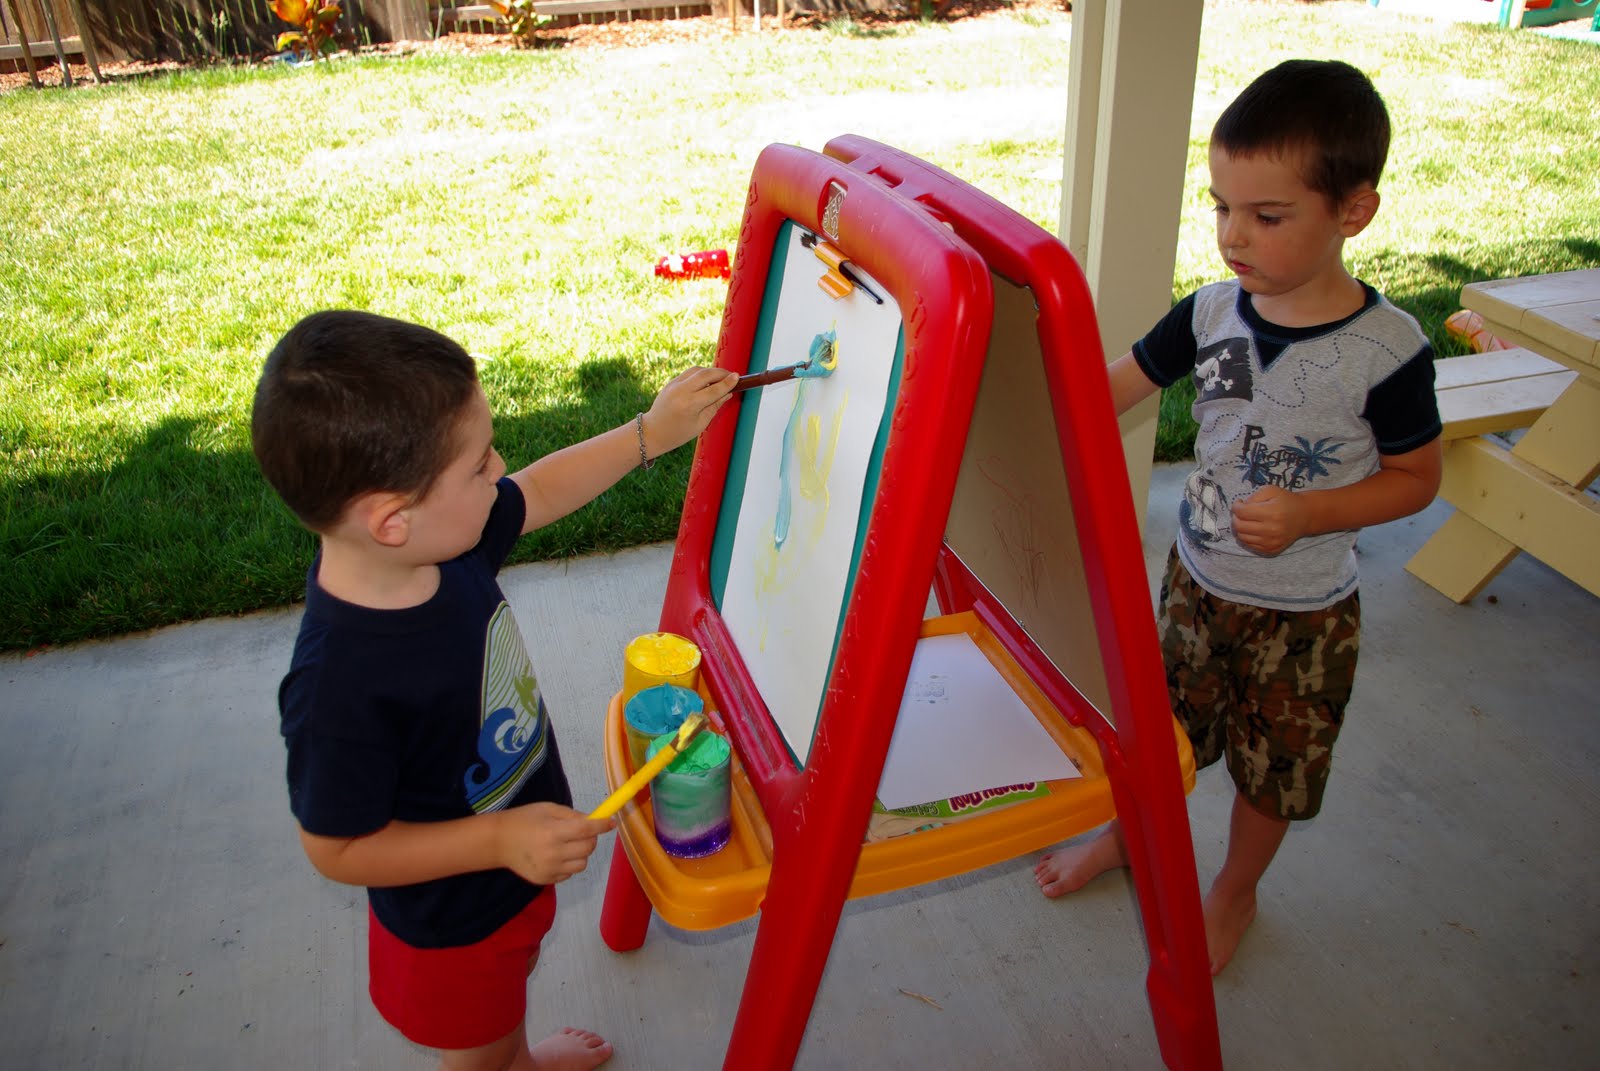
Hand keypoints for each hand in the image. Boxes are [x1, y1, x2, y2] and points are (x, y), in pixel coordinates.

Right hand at [493, 802, 613, 885]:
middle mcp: (552, 853)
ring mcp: (549, 869)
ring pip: (582, 864)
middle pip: (588, 848)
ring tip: (566, 844)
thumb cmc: (524, 820)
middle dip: (590, 838)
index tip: (610, 823)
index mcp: (552, 832)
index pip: (586, 830)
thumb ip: (572, 815)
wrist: (499, 842)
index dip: (601, 826)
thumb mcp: (547, 809)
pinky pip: (569, 873)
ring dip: (581, 853)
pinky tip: (555, 855)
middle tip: (582, 832)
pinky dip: (569, 863)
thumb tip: (594, 821)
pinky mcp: (545, 880)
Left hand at [640, 366, 738, 458]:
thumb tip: (728, 392)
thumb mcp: (701, 423)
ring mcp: (674, 385)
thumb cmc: (678, 432)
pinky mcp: (671, 382)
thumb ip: (715, 405)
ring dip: (711, 372)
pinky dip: (701, 374)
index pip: (713, 389)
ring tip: (721, 379)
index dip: (727, 383)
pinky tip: (708, 381)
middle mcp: (681, 391)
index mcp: (689, 405)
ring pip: (697, 370)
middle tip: (732, 376)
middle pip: (706, 374)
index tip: (737, 377)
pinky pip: (689, 373)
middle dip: (721, 373)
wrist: (653, 431)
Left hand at [1230, 484, 1306, 556]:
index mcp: (1271, 513)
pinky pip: (1250, 545)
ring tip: (1246, 520)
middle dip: (1235, 517)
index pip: (1241, 512)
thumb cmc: (1286, 501)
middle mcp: (1271, 530)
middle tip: (1240, 512)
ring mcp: (1271, 542)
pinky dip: (1247, 537)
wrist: (1304, 516)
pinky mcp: (1271, 550)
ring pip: (1242, 537)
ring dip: (1240, 528)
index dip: (1236, 506)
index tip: (1239, 503)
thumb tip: (1240, 507)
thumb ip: (1253, 497)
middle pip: (1239, 526)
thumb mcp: (1271, 490)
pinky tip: (1253, 529)